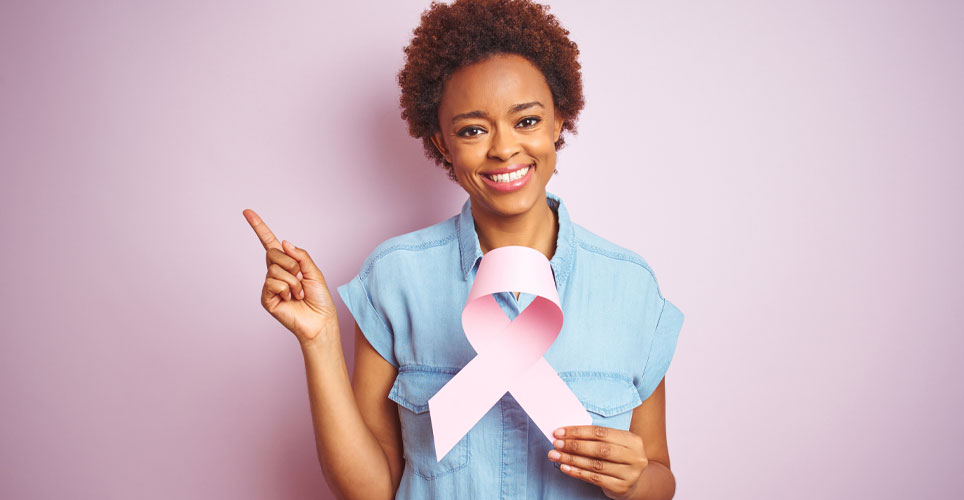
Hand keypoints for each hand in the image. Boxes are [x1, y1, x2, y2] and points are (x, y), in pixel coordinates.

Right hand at [243, 209, 337, 343]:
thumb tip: (283, 242)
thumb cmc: (318, 298)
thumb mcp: (313, 271)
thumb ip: (300, 255)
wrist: (319, 320)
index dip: (259, 227)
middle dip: (291, 264)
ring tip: (299, 293)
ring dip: (293, 281)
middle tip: (300, 278)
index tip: (247, 212)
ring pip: (275, 269)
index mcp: (287, 263)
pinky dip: (286, 289)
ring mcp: (270, 285)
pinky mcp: (267, 298)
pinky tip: (290, 299)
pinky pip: (272, 283)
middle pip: (272, 253)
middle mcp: (275, 272)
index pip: (269, 242)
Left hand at [548, 425, 647, 499]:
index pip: (601, 432)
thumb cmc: (617, 458)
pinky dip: (577, 473)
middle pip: (599, 449)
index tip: (560, 432)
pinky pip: (595, 479)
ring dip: (572, 459)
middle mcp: (634, 457)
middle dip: (574, 445)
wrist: (633, 482)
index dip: (578, 432)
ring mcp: (629, 474)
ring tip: (556, 455)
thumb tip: (566, 435)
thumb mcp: (614, 444)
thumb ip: (595, 438)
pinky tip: (565, 468)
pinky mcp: (621, 487)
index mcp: (632, 440)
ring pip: (595, 464)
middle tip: (556, 444)